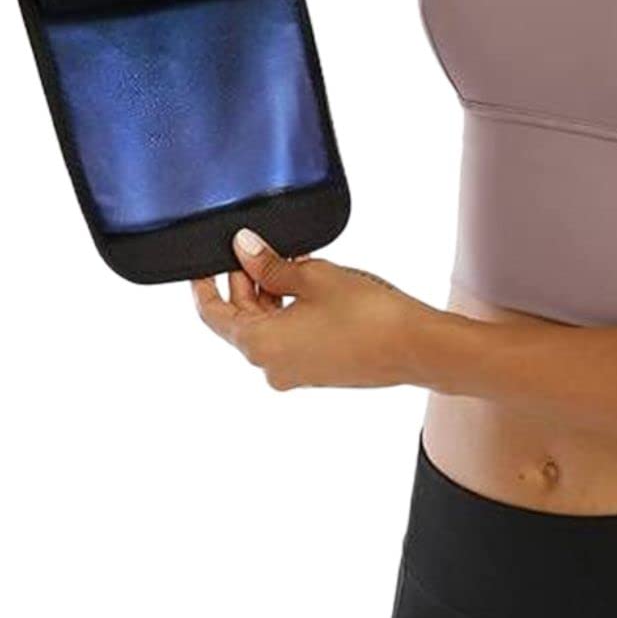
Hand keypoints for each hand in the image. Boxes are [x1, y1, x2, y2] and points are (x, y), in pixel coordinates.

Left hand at [190, 229, 438, 390]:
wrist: (415, 347)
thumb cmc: (365, 314)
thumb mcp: (312, 277)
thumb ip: (270, 264)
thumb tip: (244, 247)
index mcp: (258, 345)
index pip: (212, 315)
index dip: (204, 285)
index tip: (201, 262)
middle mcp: (270, 366)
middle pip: (240, 319)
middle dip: (245, 281)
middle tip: (256, 245)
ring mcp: (294, 372)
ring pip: (267, 326)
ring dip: (271, 292)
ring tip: (290, 258)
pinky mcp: (317, 370)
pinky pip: (289, 337)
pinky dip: (289, 309)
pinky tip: (307, 281)